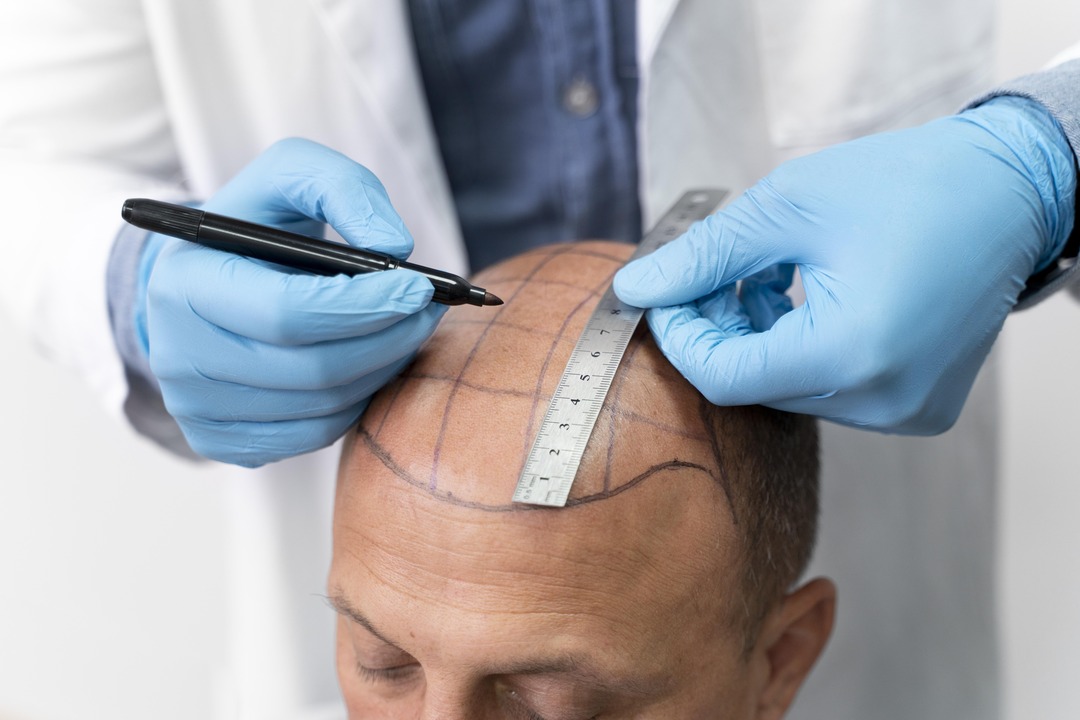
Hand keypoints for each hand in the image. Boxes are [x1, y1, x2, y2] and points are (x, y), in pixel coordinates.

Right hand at [142, 138, 445, 465]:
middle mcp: (178, 355)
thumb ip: (344, 189)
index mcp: (185, 284)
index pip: (287, 313)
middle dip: (388, 339)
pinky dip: (355, 401)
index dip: (364, 306)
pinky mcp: (220, 439)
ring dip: (380, 369)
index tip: (418, 289)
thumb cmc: (257, 224)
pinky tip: (368, 363)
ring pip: (321, 407)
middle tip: (428, 311)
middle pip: (313, 369)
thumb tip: (393, 247)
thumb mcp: (291, 176)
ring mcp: (195, 407)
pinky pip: (312, 435)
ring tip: (405, 331)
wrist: (206, 276)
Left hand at [614, 97, 1075, 433]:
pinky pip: (830, 389)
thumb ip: (704, 256)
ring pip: (789, 389)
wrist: (1010, 190)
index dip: (681, 338)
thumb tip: (637, 288)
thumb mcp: (788, 207)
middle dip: (719, 330)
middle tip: (712, 274)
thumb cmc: (908, 185)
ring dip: (759, 337)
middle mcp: (882, 401)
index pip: (725, 379)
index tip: (666, 294)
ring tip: (764, 274)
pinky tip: (803, 296)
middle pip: (756, 386)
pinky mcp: (916, 406)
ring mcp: (904, 411)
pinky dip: (800, 348)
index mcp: (853, 353)